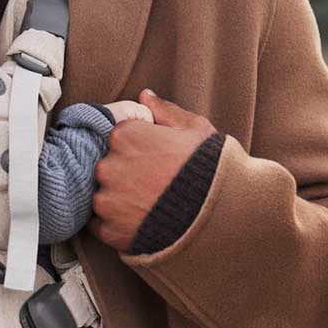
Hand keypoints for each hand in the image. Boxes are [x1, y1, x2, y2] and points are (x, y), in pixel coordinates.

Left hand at [88, 89, 217, 250]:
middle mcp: (108, 165)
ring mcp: (107, 200)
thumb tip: (145, 96)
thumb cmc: (212, 169)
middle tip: (154, 185)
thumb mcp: (195, 130)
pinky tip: (143, 223)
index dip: (138, 150)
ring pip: (103, 197)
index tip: (154, 160)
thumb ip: (164, 111)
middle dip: (126, 174)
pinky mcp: (110, 231)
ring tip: (150, 206)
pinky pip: (103, 226)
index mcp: (124, 135)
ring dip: (120, 201)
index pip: (117, 138)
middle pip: (107, 167)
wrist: (223, 216)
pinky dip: (118, 226)